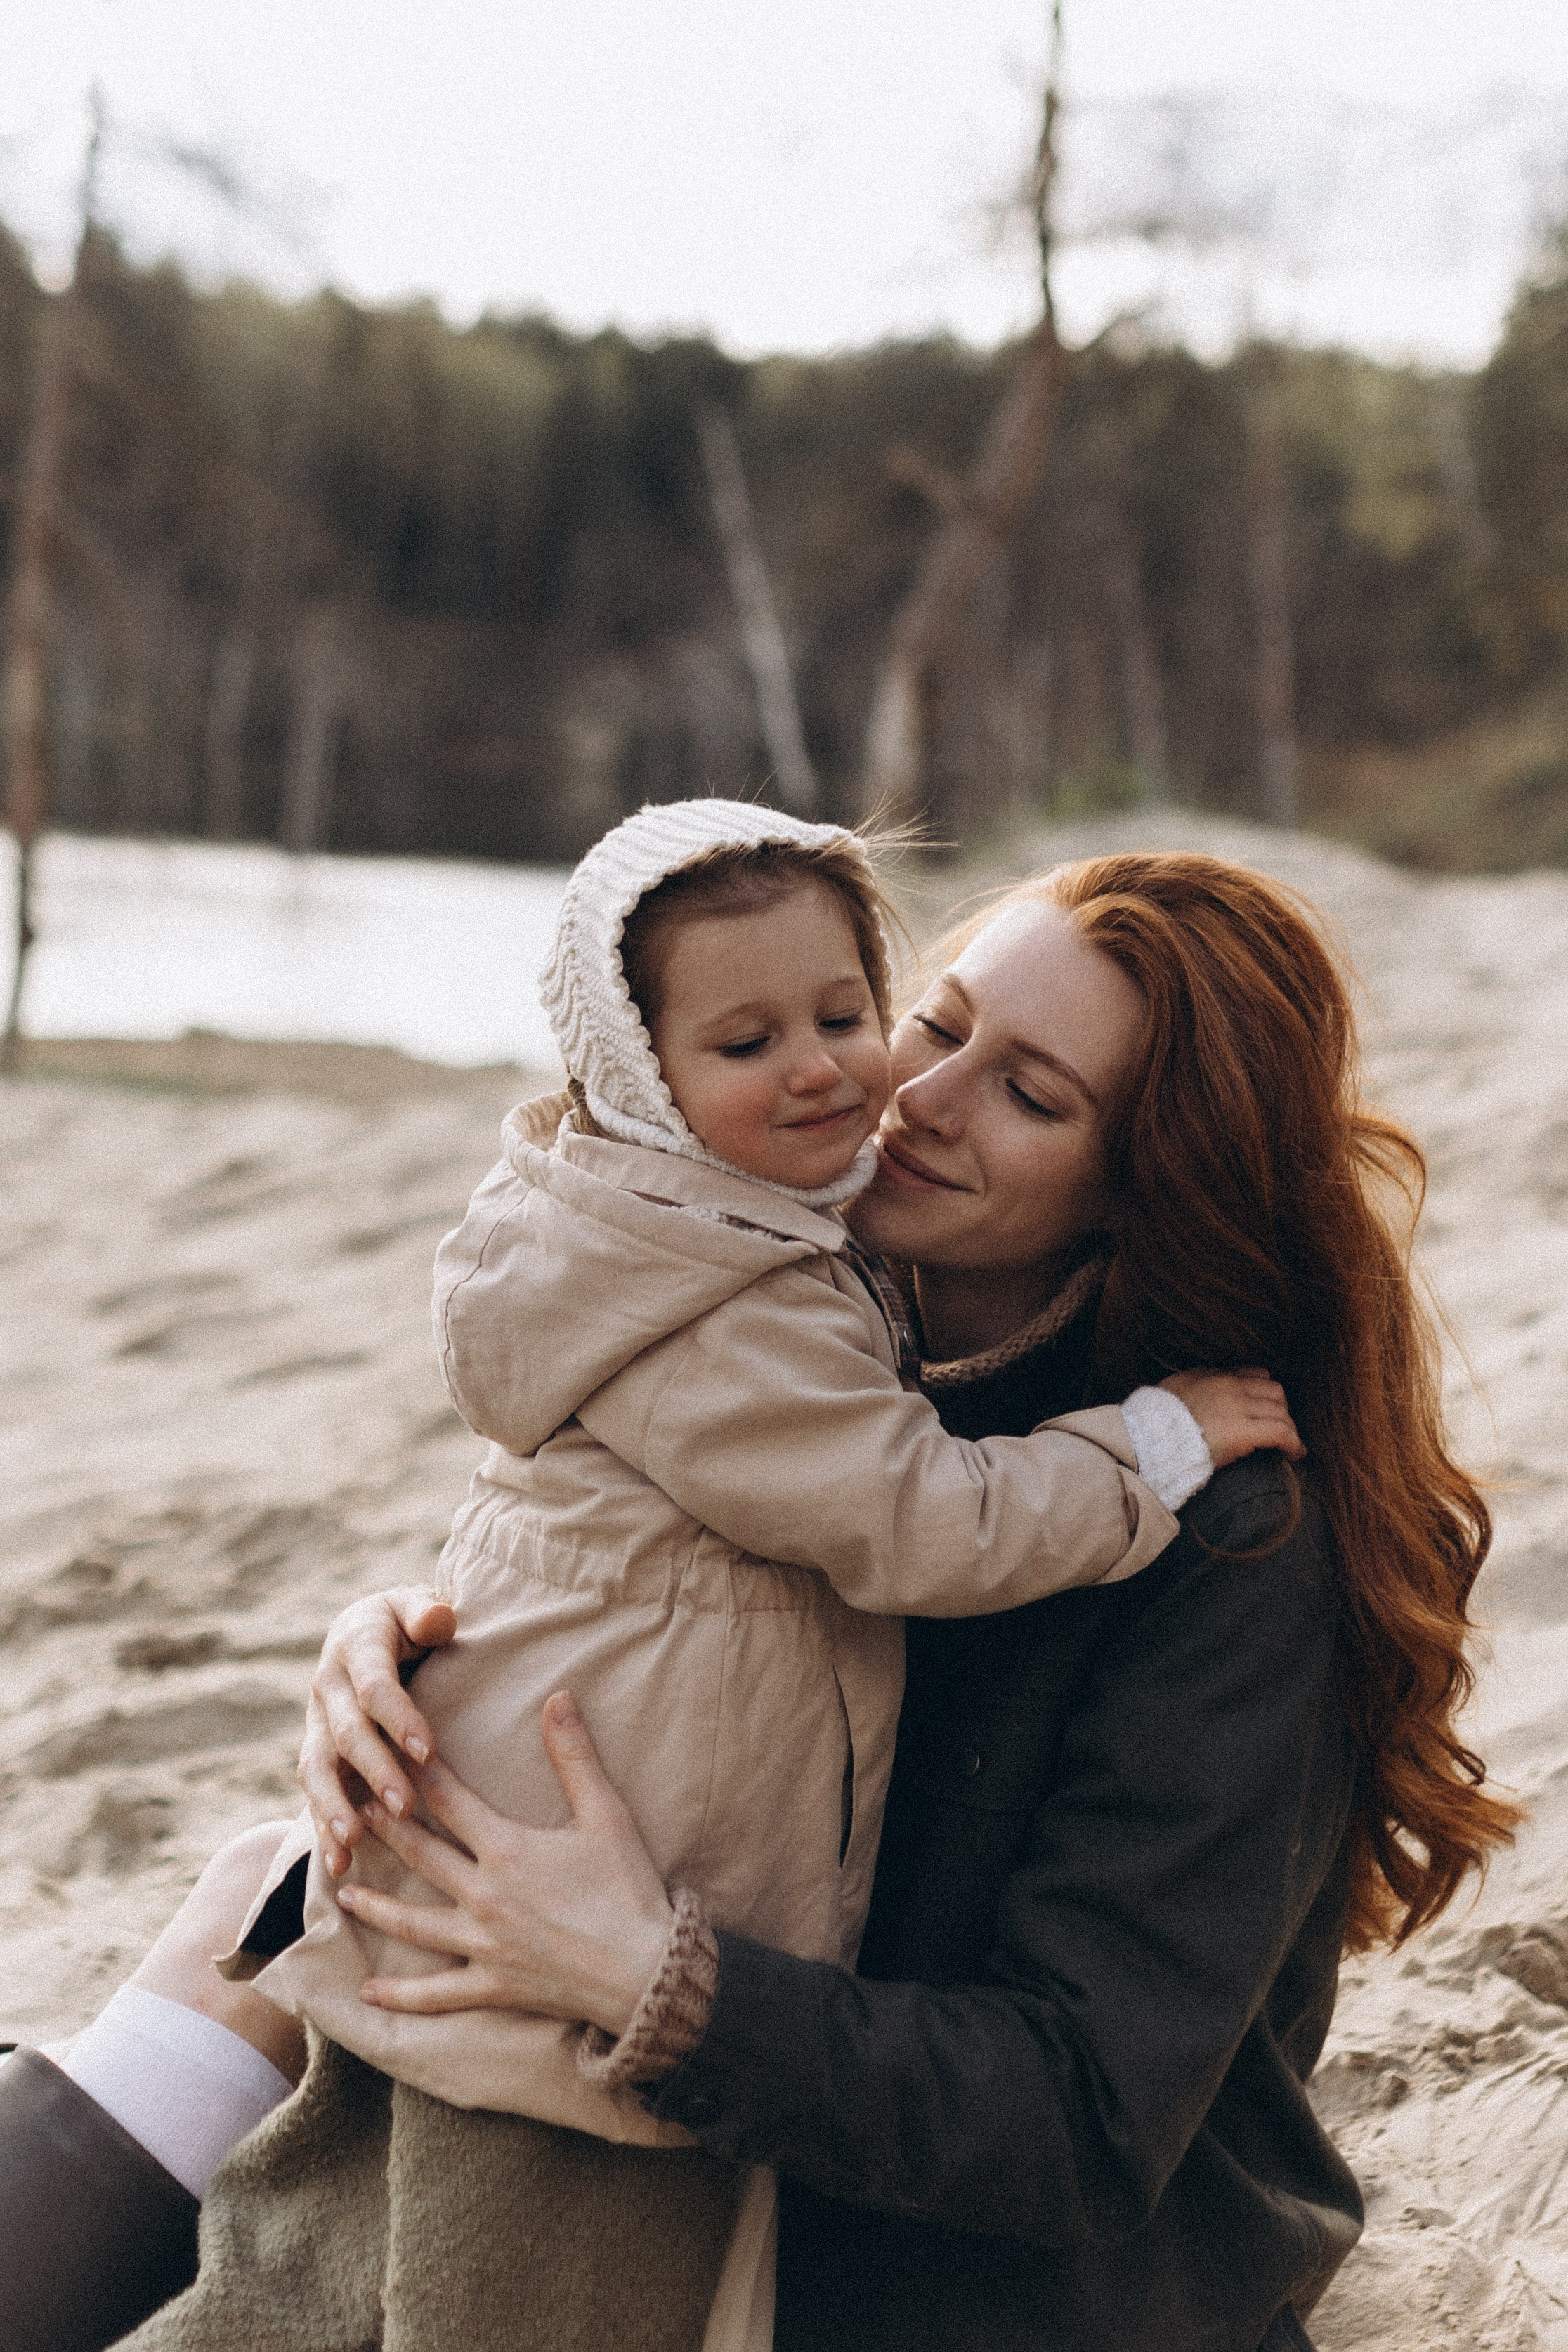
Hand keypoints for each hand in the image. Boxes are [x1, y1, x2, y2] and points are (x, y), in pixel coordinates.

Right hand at [298, 1587, 457, 1875]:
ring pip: (319, 1768)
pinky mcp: (317, 1750)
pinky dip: (323, 1828)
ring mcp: (316, 1720)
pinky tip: (338, 1865)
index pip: (375, 1686)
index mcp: (355, 1645)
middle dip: (375, 1771)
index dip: (399, 1718)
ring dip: (335, 1807)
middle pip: (347, 1733)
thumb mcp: (414, 1604)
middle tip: (406, 1806)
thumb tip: (439, 1619)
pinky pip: (315, 1791)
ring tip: (355, 1844)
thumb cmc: (405, 1619)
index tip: (428, 1749)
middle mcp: (327, 1685)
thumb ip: (426, 1611)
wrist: (364, 1628)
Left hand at [339, 1693, 673, 2037]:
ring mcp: (482, 1945)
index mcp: (506, 1849)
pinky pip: (436, 1994)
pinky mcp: (492, 1985)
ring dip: (374, 1906)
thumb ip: (575, 1756)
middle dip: (382, 1828)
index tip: (387, 1750)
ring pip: (413, 1923)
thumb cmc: (627, 1890)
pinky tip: (368, 1993)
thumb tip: (558, 1697)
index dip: (415, 1773)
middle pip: (419, 1855)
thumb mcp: (606, 1815)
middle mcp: (483, 1895)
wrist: (644, 1972)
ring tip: (341, 1891)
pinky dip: (400, 1995)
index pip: (448, 1801)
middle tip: (347, 1809)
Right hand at [1160, 1368, 1305, 1469]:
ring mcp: (1239, 1408)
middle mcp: (1230, 1386)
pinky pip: (1281, 1433)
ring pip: (1281, 1412)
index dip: (1266, 1393)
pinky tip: (1295, 1454)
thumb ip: (1194, 1381)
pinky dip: (1293, 1443)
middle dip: (1281, 1410)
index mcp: (1214, 1375)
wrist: (1150, 1440)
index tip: (1266, 1409)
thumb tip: (1204, 1383)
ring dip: (1289, 1428)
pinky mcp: (1245, 1432)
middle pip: (1275, 1392)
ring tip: (1288, 1445)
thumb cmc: (1157, 1419)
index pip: (1256, 1375)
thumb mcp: (1174, 1388)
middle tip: (1279, 1429)